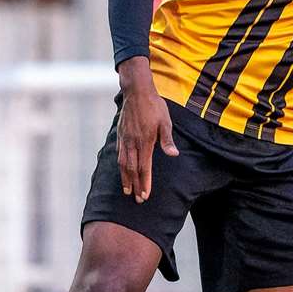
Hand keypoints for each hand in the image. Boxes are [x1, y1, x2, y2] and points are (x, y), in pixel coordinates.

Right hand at [116, 57, 178, 202]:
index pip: (145, 167)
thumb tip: (173, 155)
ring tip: (127, 191)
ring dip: (125, 179)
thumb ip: (168, 140)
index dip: (145, 183)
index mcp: (146, 141)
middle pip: (133, 169)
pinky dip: (120, 166)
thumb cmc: (154, 106)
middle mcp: (133, 143)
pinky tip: (122, 171)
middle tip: (137, 199)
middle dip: (135, 186)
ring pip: (123, 164)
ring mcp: (125, 139)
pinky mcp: (120, 135)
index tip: (145, 195)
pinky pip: (119, 154)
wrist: (137, 92)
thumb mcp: (166, 122)